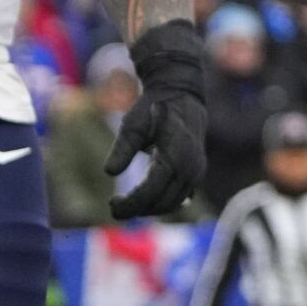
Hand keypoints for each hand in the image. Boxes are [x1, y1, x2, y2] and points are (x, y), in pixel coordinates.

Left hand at [106, 20, 209, 217]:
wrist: (181, 97)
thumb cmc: (153, 109)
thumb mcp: (132, 123)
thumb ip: (122, 148)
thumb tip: (109, 172)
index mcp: (175, 153)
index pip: (152, 190)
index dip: (132, 203)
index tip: (111, 205)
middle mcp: (191, 166)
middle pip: (163, 202)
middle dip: (137, 209)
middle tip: (113, 206)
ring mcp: (197, 172)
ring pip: (173, 204)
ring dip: (149, 209)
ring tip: (125, 204)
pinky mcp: (197, 174)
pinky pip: (180, 198)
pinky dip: (161, 203)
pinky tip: (142, 200)